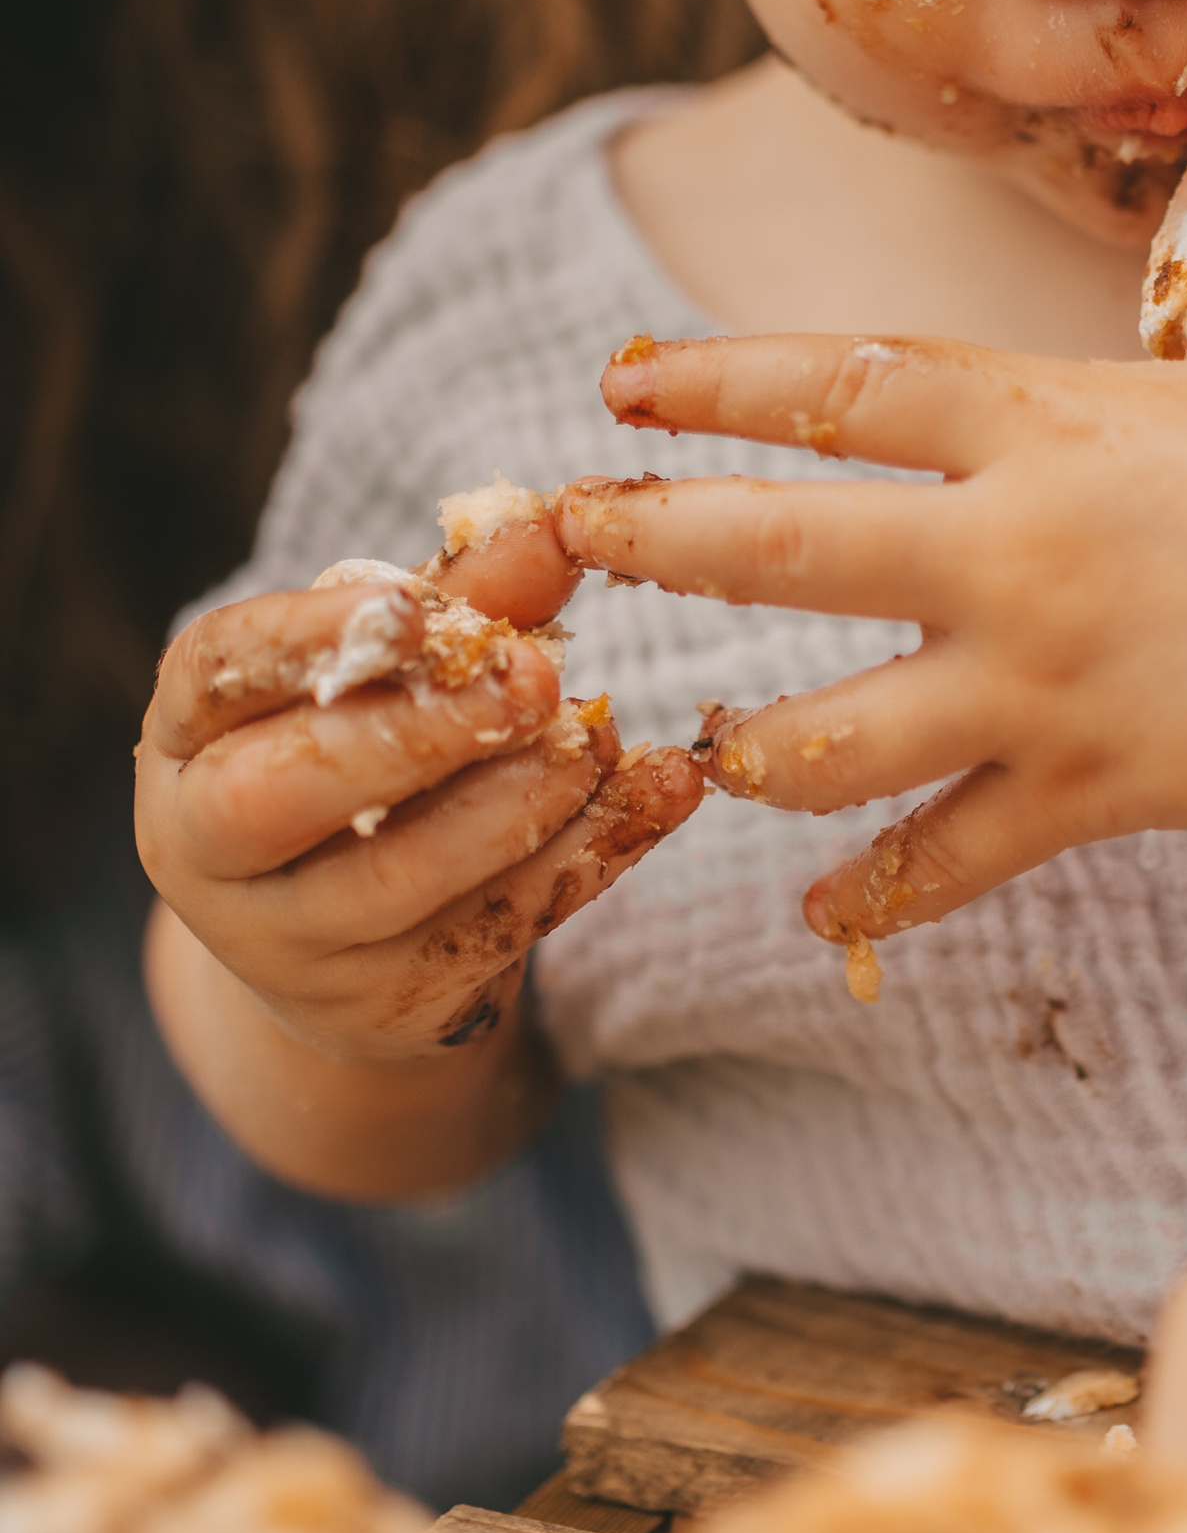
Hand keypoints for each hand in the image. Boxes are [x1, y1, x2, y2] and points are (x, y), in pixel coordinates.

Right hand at [136, 502, 699, 1195]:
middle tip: (537, 675)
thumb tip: (551, 524)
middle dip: (418, 730)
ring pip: (395, 878)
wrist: (355, 944)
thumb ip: (463, 599)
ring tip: (597, 738)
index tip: (418, 606)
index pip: (215, 673)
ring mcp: (289, 945)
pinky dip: (584, 859)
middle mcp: (206, 848)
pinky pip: (491, 934)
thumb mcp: (397, 672)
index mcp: (186, 736)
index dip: (309, 639)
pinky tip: (654, 799)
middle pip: (285, 791)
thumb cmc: (371, 756)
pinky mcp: (384, 1008)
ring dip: (513, 802)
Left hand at [554, 114, 1186, 951]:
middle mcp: (1020, 548)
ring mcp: (1044, 679)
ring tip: (695, 747)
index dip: (720, 379)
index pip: (846, 381)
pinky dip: (877, 890)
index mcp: (1050, 423)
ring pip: (833, 730)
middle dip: (657, 539)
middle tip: (561, 536)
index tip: (619, 381)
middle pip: (790, 543)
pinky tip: (817, 909)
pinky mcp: (1086, 788)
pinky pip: (946, 856)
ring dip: (747, 744)